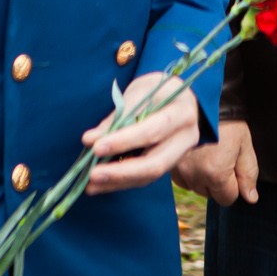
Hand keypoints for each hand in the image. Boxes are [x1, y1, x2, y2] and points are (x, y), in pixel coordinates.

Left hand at [82, 73, 199, 195]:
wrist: (178, 98)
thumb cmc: (157, 91)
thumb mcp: (140, 91)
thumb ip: (118, 116)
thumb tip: (91, 140)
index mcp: (182, 113)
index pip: (152, 131)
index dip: (124, 141)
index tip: (96, 147)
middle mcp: (185, 138)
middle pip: (155, 163)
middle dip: (121, 172)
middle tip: (92, 175)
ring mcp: (179, 155)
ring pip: (149, 175)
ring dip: (117, 181)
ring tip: (90, 185)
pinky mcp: (168, 165)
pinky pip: (145, 178)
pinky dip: (121, 182)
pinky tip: (101, 184)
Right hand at [173, 118, 259, 205]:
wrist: (202, 100)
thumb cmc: (226, 121)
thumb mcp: (244, 145)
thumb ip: (248, 173)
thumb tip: (250, 198)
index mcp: (216, 173)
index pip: (227, 198)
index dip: (234, 185)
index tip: (233, 167)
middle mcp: (195, 175)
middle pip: (210, 194)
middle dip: (218, 182)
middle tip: (220, 157)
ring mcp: (180, 170)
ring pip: (195, 188)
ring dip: (202, 178)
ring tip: (207, 155)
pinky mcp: (170, 163)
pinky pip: (182, 180)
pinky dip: (189, 173)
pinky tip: (195, 157)